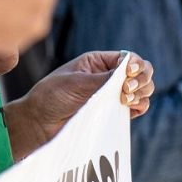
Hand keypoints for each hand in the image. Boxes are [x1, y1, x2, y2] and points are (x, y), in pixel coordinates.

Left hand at [3, 52, 153, 160]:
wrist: (39, 123)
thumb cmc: (51, 97)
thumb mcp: (75, 82)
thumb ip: (103, 78)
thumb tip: (128, 74)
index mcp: (97, 62)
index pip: (128, 58)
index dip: (135, 64)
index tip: (129, 73)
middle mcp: (108, 76)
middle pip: (141, 72)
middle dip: (141, 79)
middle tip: (127, 89)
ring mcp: (112, 95)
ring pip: (142, 90)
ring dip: (142, 92)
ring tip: (127, 99)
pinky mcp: (113, 113)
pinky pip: (137, 107)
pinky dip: (140, 106)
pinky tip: (130, 108)